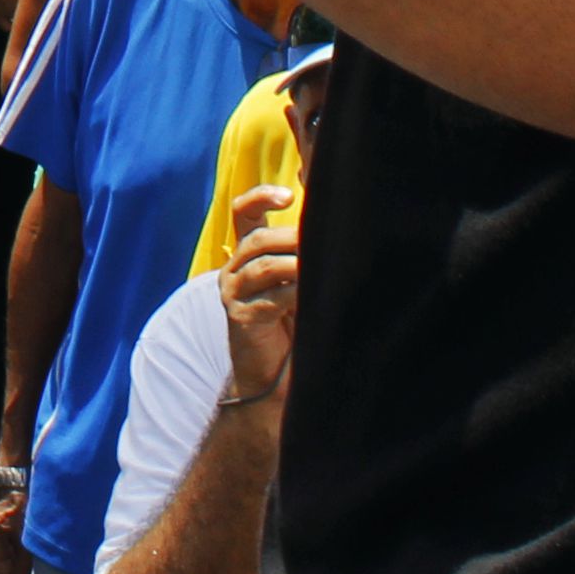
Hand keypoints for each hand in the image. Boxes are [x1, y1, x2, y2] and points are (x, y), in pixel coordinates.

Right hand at [217, 188, 299, 402]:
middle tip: (320, 238)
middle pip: (257, 238)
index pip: (243, 212)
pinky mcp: (240, 317)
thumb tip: (340, 228)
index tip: (289, 196)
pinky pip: (268, 298)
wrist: (273, 377)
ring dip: (294, 263)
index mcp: (247, 254)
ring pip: (262, 265)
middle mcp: (235, 269)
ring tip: (318, 265)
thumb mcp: (298, 284)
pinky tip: (311, 295)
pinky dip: (293, 293)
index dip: (261, 197)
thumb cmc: (293, 326)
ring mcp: (234, 293)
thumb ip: (305, 257)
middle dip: (290, 235)